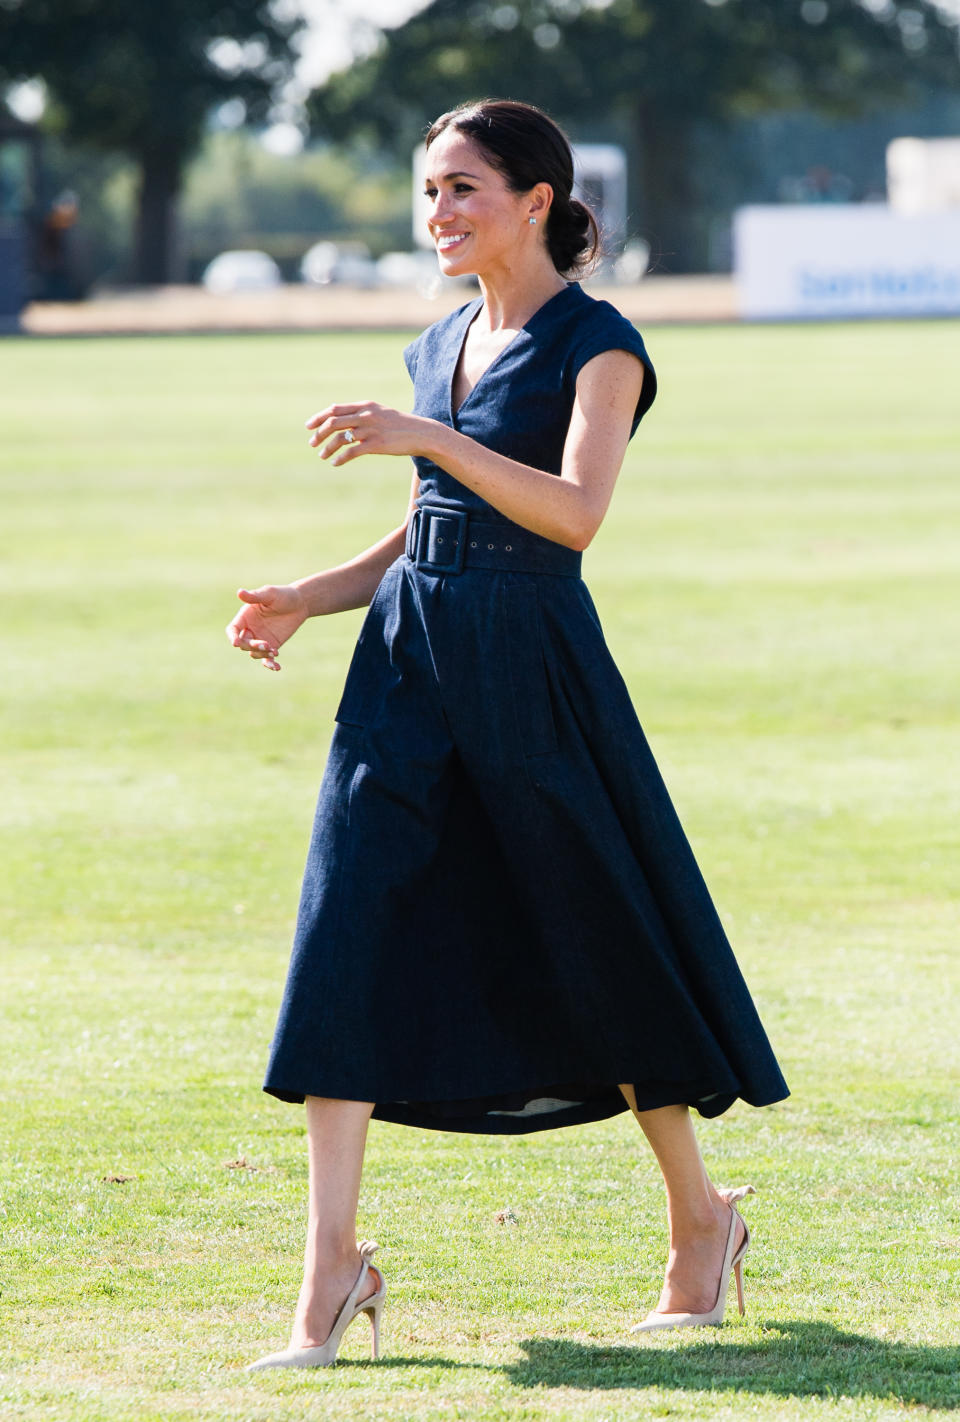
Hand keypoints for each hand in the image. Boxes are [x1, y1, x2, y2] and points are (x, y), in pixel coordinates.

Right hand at [226, 584, 307, 671]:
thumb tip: (239, 592)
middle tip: (266, 645)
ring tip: (275, 651)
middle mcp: (250, 629)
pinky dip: (270, 664)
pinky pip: (267, 659)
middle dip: (252, 646)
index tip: (236, 643)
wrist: (300, 603)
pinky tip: (277, 667)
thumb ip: (255, 596)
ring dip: (262, 654)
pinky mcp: (272, 646)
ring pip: (254, 653)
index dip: (232, 637)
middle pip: (243, 643)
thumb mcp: (269, 593)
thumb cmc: (283, 595)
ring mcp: (260, 639)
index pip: (232, 629)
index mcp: (245, 617)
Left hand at [306, 402, 437, 464]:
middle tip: (312, 444)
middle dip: (319, 434)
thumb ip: (361, 414)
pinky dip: (340, 458)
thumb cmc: (399, 425)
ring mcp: (370, 430)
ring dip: (327, 448)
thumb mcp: (379, 413)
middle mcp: (365, 415)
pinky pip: (352, 452)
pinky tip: (336, 463)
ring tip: (322, 456)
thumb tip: (342, 420)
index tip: (309, 426)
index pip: (334, 409)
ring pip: (340, 438)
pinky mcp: (376, 445)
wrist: (421, 433)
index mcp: (364, 406)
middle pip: (333, 422)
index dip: (319, 417)